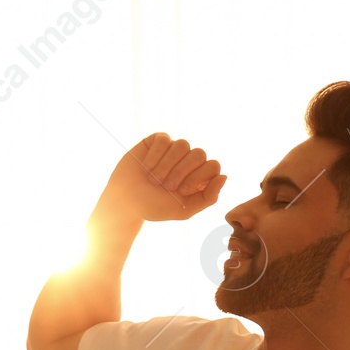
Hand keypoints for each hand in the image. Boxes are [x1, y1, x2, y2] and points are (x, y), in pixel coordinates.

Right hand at [98, 133, 226, 223]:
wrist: (124, 201)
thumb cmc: (153, 206)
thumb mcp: (183, 210)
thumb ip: (208, 198)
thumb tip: (224, 176)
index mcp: (199, 177)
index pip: (213, 166)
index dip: (199, 177)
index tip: (181, 191)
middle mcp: (188, 161)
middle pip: (199, 154)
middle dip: (182, 172)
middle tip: (166, 186)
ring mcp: (173, 149)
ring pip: (182, 145)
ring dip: (167, 165)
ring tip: (153, 179)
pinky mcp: (157, 141)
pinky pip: (164, 139)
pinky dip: (155, 156)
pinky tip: (145, 167)